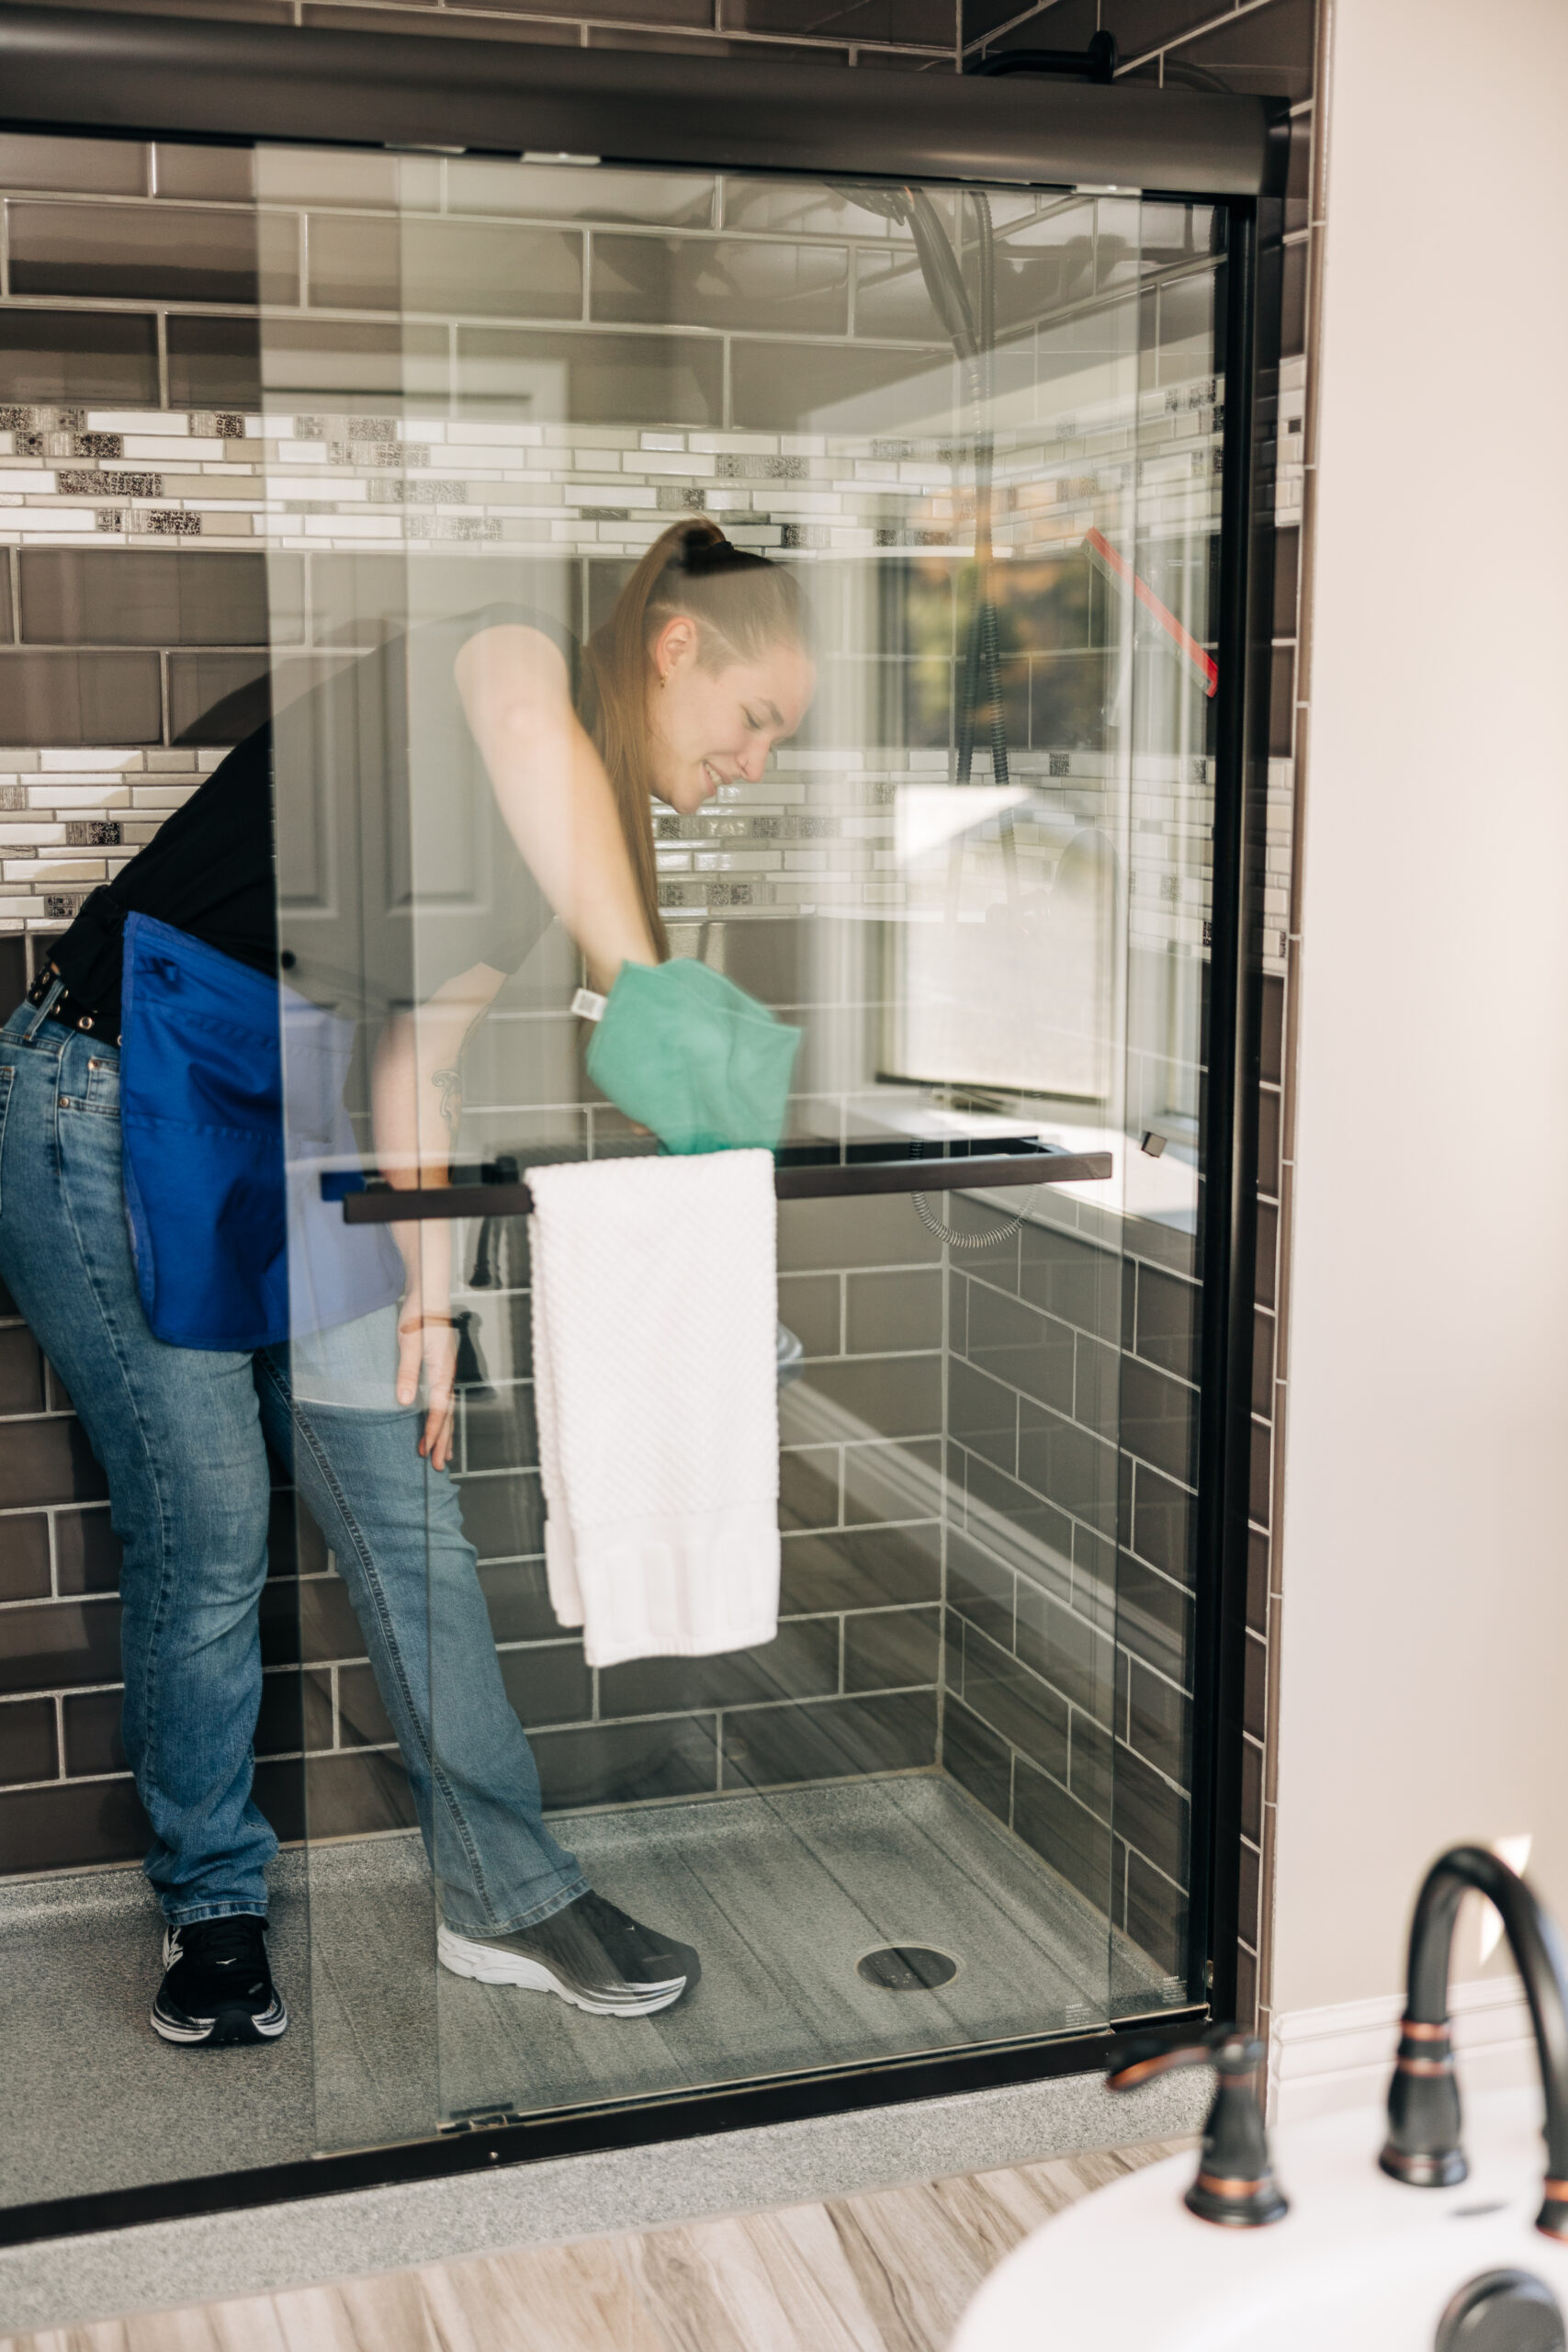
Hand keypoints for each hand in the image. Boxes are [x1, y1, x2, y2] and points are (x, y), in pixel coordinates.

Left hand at [396, 1314, 459, 1470]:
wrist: (429, 1296)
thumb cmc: (417, 1317)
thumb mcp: (409, 1344)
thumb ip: (408, 1373)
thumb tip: (405, 1401)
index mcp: (442, 1370)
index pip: (439, 1409)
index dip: (434, 1432)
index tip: (428, 1452)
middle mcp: (448, 1374)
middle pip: (448, 1414)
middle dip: (443, 1441)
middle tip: (438, 1466)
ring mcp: (447, 1371)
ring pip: (449, 1409)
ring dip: (446, 1433)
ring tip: (445, 1455)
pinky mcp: (442, 1367)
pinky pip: (445, 1400)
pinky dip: (444, 1418)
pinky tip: (441, 1424)